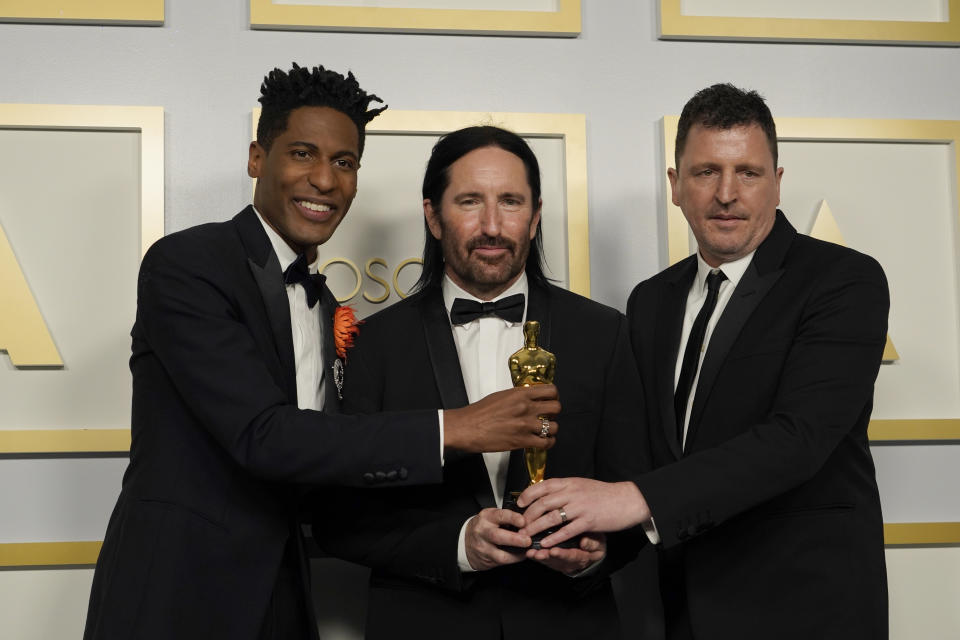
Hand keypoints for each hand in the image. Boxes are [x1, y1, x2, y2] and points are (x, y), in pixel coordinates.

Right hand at [444, 385, 559, 452]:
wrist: (466, 427)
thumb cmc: (478, 413)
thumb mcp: (500, 396)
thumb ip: (518, 396)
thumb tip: (529, 399)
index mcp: (520, 394)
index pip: (550, 390)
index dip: (554, 396)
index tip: (551, 400)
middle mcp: (525, 407)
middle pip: (556, 407)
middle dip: (554, 413)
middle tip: (549, 416)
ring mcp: (525, 425)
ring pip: (554, 427)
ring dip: (551, 430)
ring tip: (545, 431)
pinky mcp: (522, 441)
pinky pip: (546, 443)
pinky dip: (548, 443)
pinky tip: (543, 442)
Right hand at [464, 508, 530, 570]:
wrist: (465, 541)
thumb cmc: (483, 527)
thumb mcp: (491, 516)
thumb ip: (506, 517)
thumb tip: (527, 520)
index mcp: (486, 517)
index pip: (499, 516)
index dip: (512, 518)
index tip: (523, 521)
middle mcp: (483, 532)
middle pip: (497, 536)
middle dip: (514, 539)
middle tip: (528, 540)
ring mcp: (483, 548)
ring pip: (499, 554)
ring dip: (516, 554)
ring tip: (527, 551)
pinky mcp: (486, 560)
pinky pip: (502, 562)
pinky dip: (514, 559)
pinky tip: (522, 555)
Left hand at [517, 478, 649, 547]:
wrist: (627, 499)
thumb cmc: (605, 494)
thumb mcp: (582, 485)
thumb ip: (566, 489)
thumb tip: (548, 493)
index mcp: (570, 483)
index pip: (542, 486)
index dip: (528, 495)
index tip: (519, 504)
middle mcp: (572, 493)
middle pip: (542, 503)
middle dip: (528, 516)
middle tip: (520, 525)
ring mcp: (580, 507)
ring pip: (551, 517)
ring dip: (536, 528)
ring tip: (526, 536)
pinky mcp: (589, 521)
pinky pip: (567, 530)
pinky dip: (553, 537)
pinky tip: (545, 543)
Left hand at [526, 532, 605, 574]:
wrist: (593, 551)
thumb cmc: (595, 543)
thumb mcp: (599, 542)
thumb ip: (593, 543)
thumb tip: (584, 543)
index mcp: (583, 557)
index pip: (573, 556)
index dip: (563, 554)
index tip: (554, 551)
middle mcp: (571, 563)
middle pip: (558, 561)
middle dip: (547, 557)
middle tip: (538, 553)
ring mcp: (563, 564)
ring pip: (550, 562)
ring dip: (540, 558)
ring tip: (531, 554)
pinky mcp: (555, 562)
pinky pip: (546, 561)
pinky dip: (537, 557)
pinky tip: (529, 553)